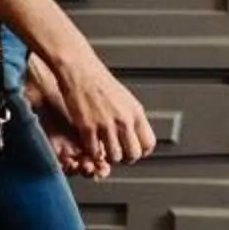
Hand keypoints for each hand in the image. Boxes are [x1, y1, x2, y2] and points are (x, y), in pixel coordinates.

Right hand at [34, 48, 155, 176]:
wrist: (80, 70)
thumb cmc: (99, 81)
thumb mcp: (124, 98)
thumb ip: (131, 117)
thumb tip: (136, 134)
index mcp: (135, 112)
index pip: (148, 144)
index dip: (141, 151)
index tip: (133, 151)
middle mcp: (124, 120)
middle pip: (133, 154)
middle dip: (125, 158)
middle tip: (117, 154)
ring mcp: (106, 125)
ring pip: (114, 157)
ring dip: (107, 157)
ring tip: (103, 149)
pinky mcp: (88, 127)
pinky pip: (94, 152)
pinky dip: (92, 152)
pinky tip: (90, 144)